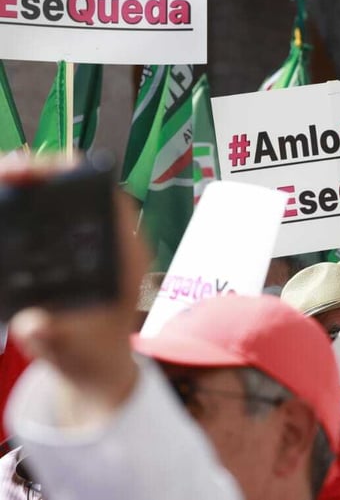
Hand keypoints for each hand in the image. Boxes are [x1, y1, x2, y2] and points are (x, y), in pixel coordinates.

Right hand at [6, 157, 149, 415]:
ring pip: (65, 201)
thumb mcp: (69, 350)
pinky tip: (3, 201)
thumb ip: (53, 336)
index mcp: (125, 257)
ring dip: (32, 187)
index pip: (110, 199)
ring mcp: (92, 244)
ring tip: (1, 179)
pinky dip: (28, 206)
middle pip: (84, 191)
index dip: (79, 178)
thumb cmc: (89, 358)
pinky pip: (52, 218)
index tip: (43, 172)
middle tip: (8, 171)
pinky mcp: (72, 252)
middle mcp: (113, 242)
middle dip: (46, 175)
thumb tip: (35, 323)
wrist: (95, 370)